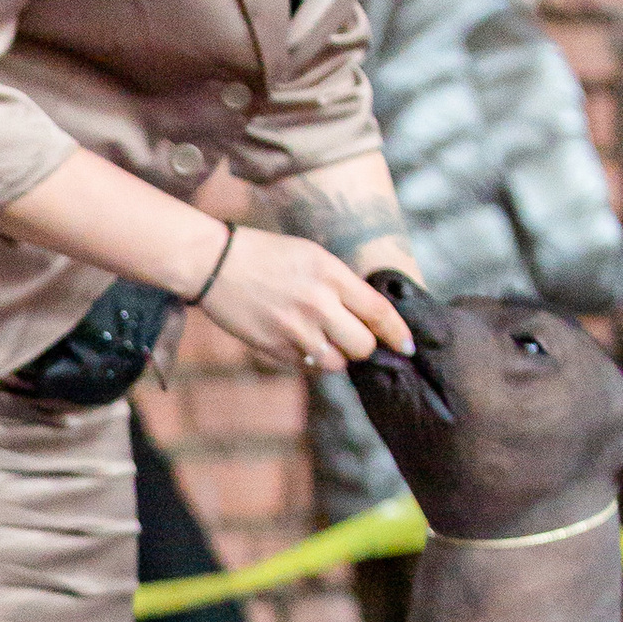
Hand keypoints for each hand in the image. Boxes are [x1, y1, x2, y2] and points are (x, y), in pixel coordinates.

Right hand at [201, 229, 414, 373]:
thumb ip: (343, 285)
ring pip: (337, 362)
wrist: (214, 263)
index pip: (379, 313)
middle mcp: (317, 305)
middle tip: (353, 337)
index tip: (407, 346)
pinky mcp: (273, 347)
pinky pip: (307, 366)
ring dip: (337, 356)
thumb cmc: (267, 255)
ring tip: (323, 339)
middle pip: (363, 346)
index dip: (398, 333)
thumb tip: (369, 317)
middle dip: (363, 346)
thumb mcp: (313, 256)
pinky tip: (299, 341)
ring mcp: (294, 329)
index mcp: (331, 275)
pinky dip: (310, 359)